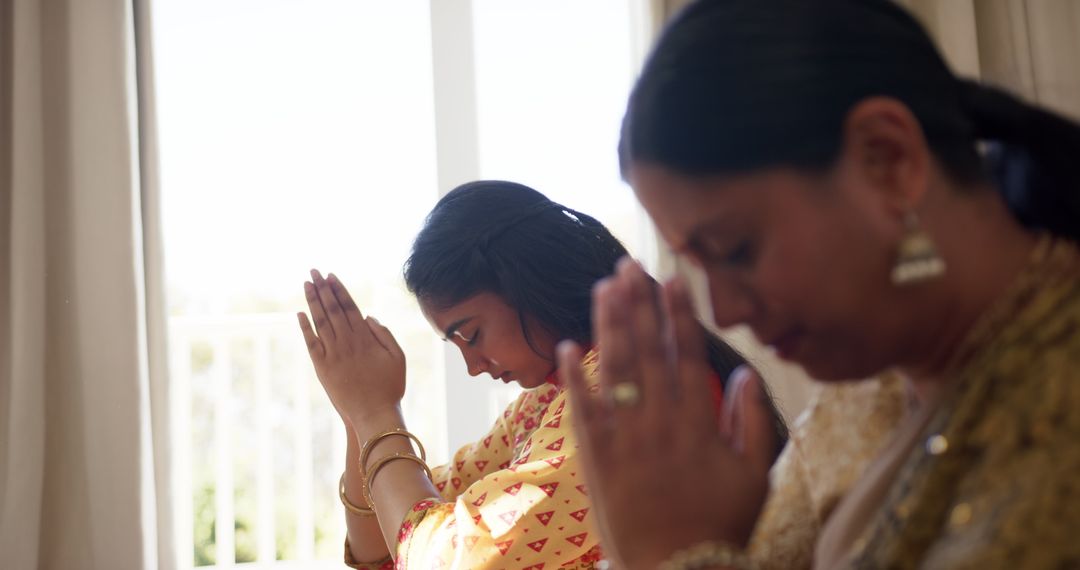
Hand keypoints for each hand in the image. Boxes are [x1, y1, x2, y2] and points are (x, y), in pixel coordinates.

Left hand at [298, 269, 405, 425]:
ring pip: (320, 322)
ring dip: (312, 301)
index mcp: (366, 338)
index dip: (339, 290)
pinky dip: (305, 328)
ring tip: (306, 284)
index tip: (331, 276)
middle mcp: (347, 342)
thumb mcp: (398, 358)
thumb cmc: (390, 387)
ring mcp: (333, 355)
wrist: (374, 414)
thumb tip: (369, 316)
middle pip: (332, 309)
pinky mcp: (322, 368)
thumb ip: (385, 335)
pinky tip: (300, 314)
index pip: (349, 307)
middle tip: (313, 271)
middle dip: (323, 288)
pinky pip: (311, 344)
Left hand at [558, 259, 772, 569]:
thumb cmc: (721, 527)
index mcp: (698, 422)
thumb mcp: (755, 476)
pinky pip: (582, 412)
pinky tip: (568, 344)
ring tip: (603, 287)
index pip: (686, 353)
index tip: (672, 277)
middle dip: (638, 304)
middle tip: (629, 265)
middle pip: (646, 351)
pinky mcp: (596, 460)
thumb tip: (743, 372)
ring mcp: (624, 440)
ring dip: (607, 325)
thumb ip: (751, 421)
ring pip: (614, 371)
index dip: (678, 312)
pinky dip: (574, 378)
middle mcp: (659, 423)